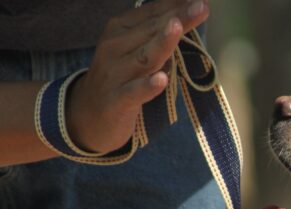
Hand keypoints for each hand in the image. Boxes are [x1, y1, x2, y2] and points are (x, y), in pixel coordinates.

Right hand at [66, 0, 209, 152]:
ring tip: (178, 26)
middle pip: (152, 30)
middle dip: (178, 17)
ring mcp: (116, 74)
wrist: (87, 115)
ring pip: (144, 57)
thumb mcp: (134, 48)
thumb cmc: (120, 76)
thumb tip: (182, 13)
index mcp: (120, 29)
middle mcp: (115, 47)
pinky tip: (161, 79)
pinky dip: (147, 86)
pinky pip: (134, 92)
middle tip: (202, 5)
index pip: (153, 12)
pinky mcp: (118, 101)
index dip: (175, 3)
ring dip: (163, 41)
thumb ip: (156, 31)